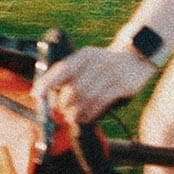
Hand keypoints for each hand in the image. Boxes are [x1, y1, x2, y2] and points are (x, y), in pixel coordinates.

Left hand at [33, 45, 155, 127]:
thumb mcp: (88, 62)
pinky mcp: (121, 86)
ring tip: (73, 117)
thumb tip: (48, 95)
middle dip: (65, 104)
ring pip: (87, 99)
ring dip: (77, 112)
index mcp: (84, 55)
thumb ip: (71, 76)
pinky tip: (86, 117)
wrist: (135, 57)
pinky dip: (90, 114)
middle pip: (74, 89)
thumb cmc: (104, 65)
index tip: (37, 95)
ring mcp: (110, 74)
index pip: (62, 69)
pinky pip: (100, 104)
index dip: (48, 83)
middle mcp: (96, 62)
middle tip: (62, 112)